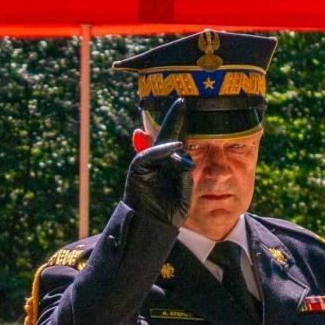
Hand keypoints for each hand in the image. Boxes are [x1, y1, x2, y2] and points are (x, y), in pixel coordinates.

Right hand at [123, 99, 193, 227]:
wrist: (152, 225)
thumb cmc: (170, 209)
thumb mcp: (184, 188)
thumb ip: (184, 169)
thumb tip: (181, 151)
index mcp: (171, 163)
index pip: (178, 138)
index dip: (182, 122)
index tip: (187, 104)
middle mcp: (158, 159)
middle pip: (166, 134)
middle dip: (173, 117)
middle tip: (180, 100)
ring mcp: (147, 163)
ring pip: (160, 144)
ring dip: (171, 137)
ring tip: (185, 136)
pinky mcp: (137, 169)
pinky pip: (149, 156)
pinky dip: (161, 150)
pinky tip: (175, 147)